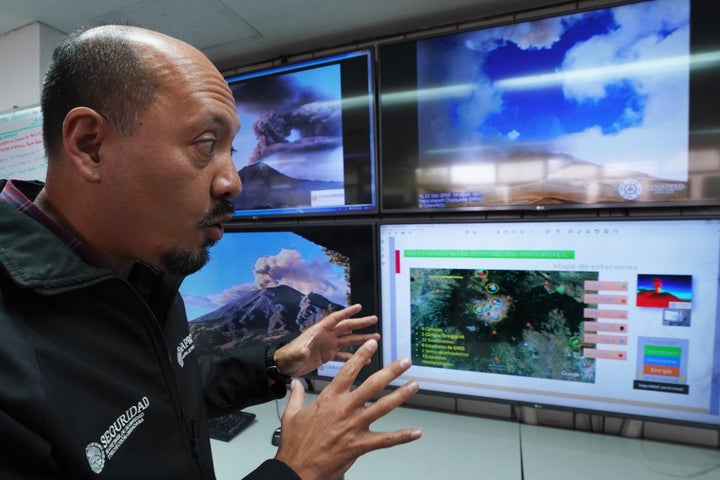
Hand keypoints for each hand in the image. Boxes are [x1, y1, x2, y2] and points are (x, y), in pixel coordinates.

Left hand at [273, 304, 379, 377]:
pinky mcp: (328, 355)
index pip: (335, 319)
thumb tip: (305, 350)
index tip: (359, 307)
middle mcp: (326, 336)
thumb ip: (300, 352)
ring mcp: (328, 345)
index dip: (346, 312)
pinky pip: (344, 355)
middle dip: (360, 323)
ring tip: (375, 338)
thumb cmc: (287, 357)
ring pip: (348, 340)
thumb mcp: (293, 354)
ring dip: (361, 339)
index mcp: (319, 331)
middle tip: (374, 319)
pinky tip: (364, 359)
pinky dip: (354, 356)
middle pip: (346, 327)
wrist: (284, 366)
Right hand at [275, 339, 421, 479]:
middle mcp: (344, 408)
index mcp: (329, 398)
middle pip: (373, 384)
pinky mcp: (359, 444)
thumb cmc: (295, 444)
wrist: (296, 468)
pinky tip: (415, 432)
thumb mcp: (291, 414)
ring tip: (414, 386)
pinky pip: (385, 440)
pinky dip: (402, 436)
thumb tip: (295, 383)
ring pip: (383, 406)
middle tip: (404, 362)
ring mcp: (354, 426)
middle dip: (391, 371)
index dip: (363, 356)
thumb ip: (296, 396)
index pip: (349, 371)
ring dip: (401, 395)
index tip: (374, 344)